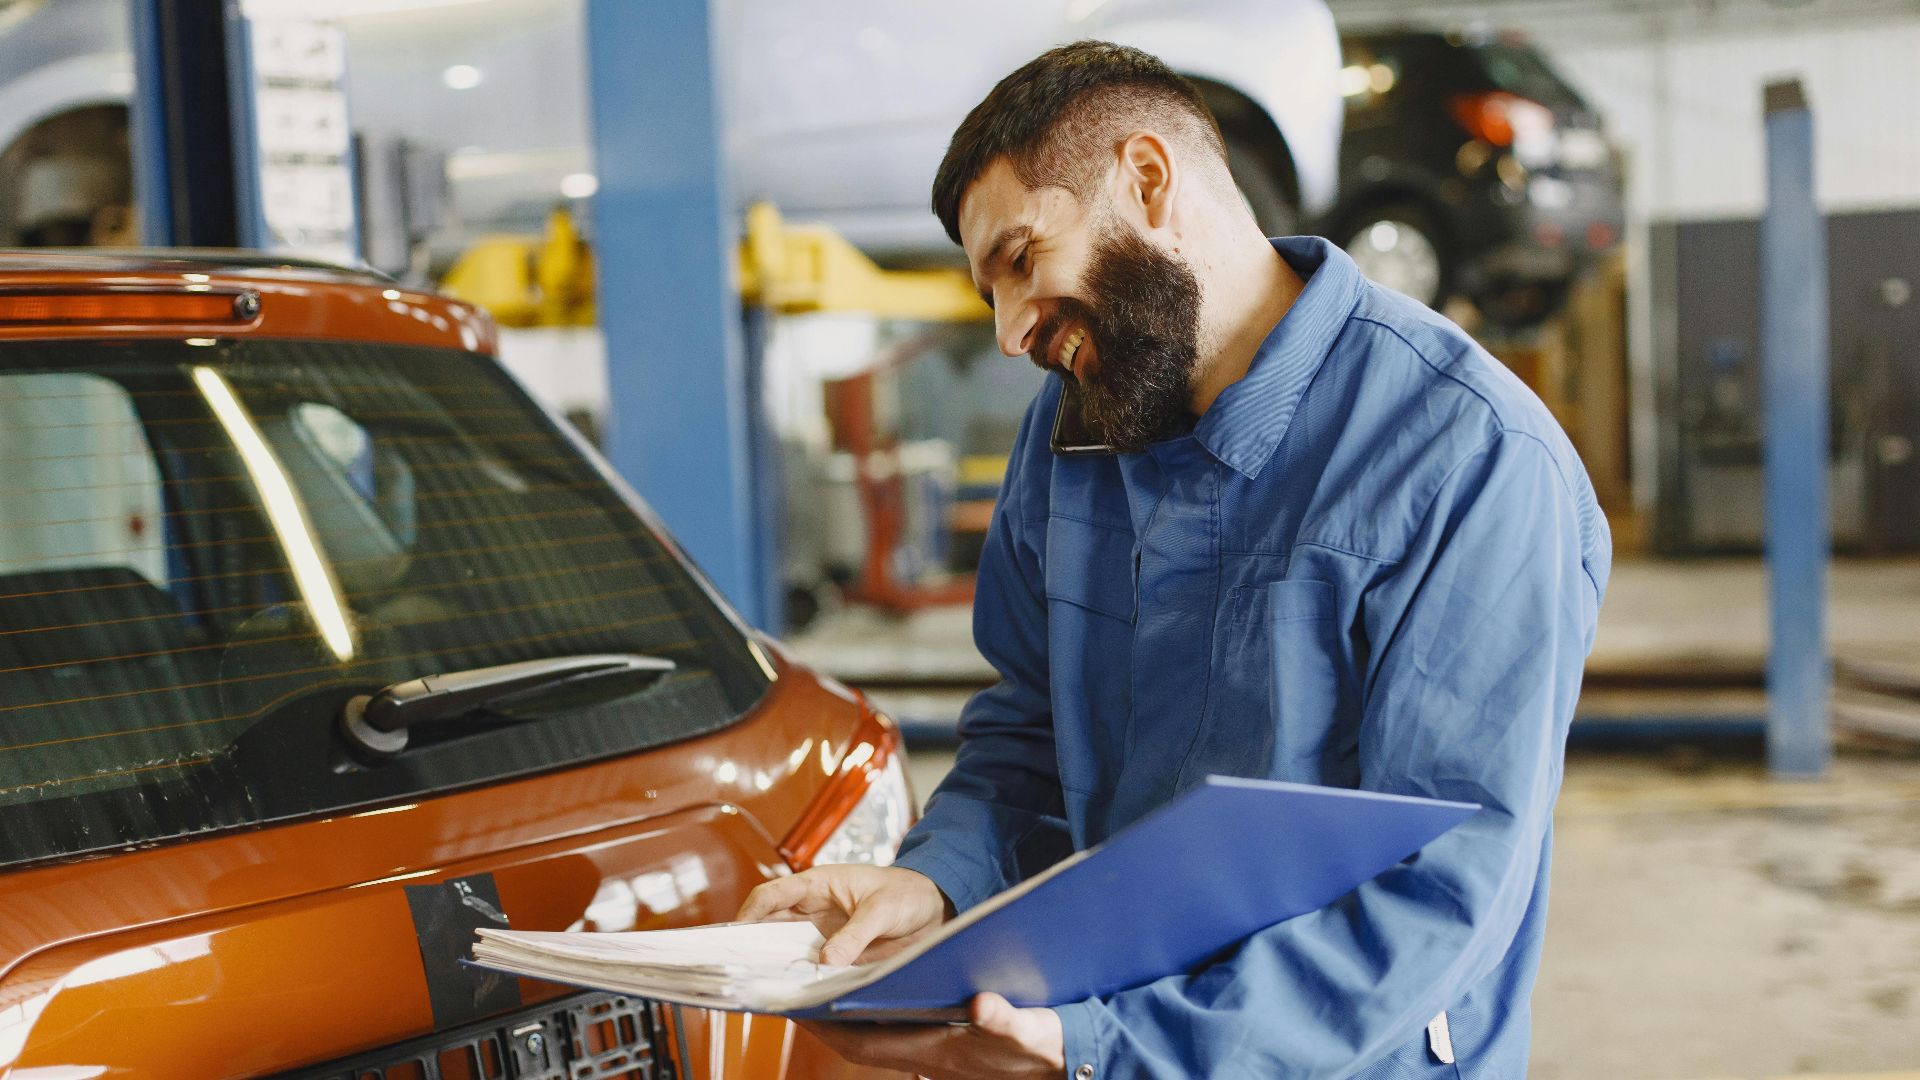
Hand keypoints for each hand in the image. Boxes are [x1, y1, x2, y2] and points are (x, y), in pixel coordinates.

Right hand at [736, 864, 951, 965]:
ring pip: (786, 950)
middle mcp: (813, 910)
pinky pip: (810, 968)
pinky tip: (797, 993)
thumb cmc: (908, 893)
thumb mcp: (883, 909)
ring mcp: (822, 934)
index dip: (750, 913)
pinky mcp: (836, 955)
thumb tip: (826, 961)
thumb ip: (856, 934)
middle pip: (770, 926)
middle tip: (742, 968)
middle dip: (754, 945)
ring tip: (765, 984)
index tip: (737, 935)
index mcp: (818, 885)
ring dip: (777, 965)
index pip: (772, 895)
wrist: (934, 908)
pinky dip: (801, 979)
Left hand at [799, 992, 1065, 1079]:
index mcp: (939, 1052)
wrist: (1065, 1059)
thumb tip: (983, 1006)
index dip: (828, 1027)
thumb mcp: (1031, 1030)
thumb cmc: (1046, 1045)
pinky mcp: (945, 1045)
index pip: (866, 1043)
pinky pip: (896, 1031)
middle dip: (824, 1021)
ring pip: (875, 1036)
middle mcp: (928, 1056)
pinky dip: (876, 1015)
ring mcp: (935, 1052)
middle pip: (861, 1040)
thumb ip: (1007, 1021)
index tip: (798, 1008)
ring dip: (846, 1017)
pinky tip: (871, 992)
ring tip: (819, 989)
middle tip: (792, 994)